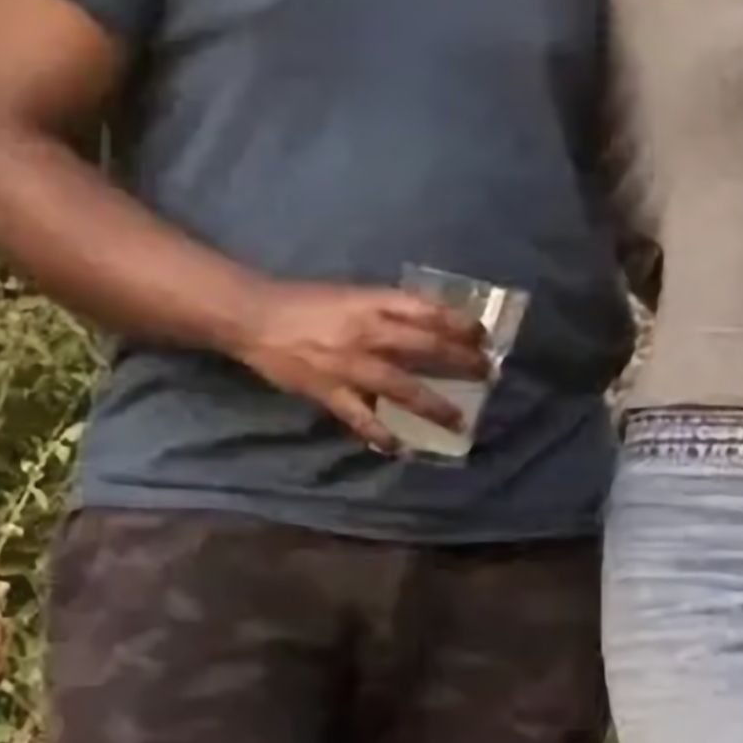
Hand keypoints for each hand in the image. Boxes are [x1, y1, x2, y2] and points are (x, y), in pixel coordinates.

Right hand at [233, 280, 489, 450]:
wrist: (257, 317)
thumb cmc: (304, 301)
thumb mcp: (351, 294)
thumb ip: (385, 308)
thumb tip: (425, 324)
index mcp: (373, 302)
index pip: (428, 311)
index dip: (460, 324)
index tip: (483, 336)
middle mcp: (369, 332)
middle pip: (426, 347)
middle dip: (460, 363)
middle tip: (486, 375)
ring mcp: (351, 365)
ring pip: (403, 388)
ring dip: (434, 406)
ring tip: (458, 422)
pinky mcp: (331, 392)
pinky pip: (362, 418)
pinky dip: (381, 435)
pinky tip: (400, 449)